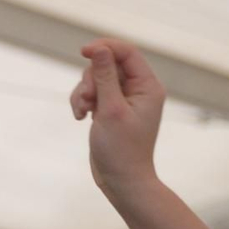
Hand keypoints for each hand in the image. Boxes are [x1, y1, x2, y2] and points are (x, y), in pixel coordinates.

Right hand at [71, 38, 164, 199]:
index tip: (83, 51)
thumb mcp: (111, 109)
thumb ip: (105, 76)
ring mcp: (124, 99)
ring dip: (84, 91)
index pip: (127, 52)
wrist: (121, 181)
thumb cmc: (121, 149)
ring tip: (82, 112)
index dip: (105, 47)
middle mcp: (139, 90)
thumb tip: (99, 48)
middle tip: (87, 101)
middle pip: (108, 64)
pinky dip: (83, 101)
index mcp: (148, 87)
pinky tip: (80, 117)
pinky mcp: (110, 108)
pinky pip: (93, 92)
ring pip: (97, 78)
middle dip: (91, 79)